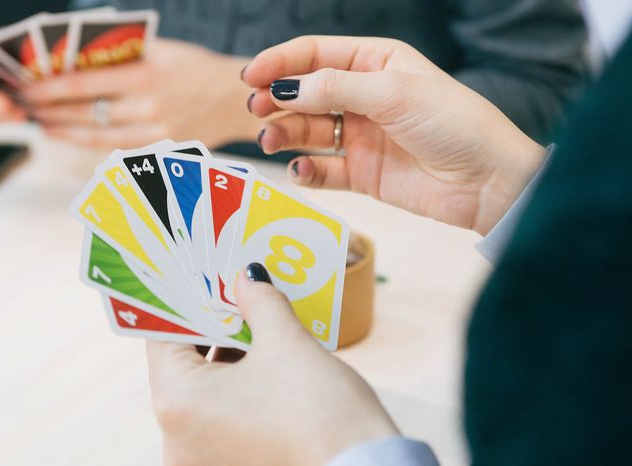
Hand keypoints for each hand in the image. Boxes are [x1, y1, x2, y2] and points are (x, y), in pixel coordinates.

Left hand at [22, 38, 259, 149]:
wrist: (235, 100)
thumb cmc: (194, 68)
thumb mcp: (161, 52)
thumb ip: (122, 55)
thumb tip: (74, 59)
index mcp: (147, 74)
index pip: (85, 82)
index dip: (50, 86)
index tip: (25, 84)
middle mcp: (149, 107)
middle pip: (85, 111)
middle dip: (49, 108)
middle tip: (24, 104)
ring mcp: (155, 133)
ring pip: (96, 135)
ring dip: (62, 128)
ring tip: (40, 122)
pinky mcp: (160, 151)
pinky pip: (114, 149)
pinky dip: (87, 142)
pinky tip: (67, 135)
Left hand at [147, 264, 396, 465]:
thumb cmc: (321, 412)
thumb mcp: (287, 344)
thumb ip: (259, 302)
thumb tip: (247, 278)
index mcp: (176, 403)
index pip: (163, 337)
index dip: (186, 302)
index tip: (203, 277)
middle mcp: (177, 439)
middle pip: (184, 364)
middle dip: (212, 325)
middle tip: (234, 291)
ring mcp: (202, 458)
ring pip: (205, 390)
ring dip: (228, 354)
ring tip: (256, 319)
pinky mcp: (229, 465)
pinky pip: (222, 415)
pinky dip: (239, 385)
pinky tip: (266, 357)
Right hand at [243, 36, 546, 235]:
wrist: (488, 182)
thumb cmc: (455, 124)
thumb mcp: (393, 92)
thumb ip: (334, 88)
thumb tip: (284, 87)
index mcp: (376, 63)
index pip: (317, 54)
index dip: (281, 62)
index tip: (251, 76)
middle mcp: (365, 96)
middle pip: (306, 93)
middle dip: (277, 99)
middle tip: (257, 111)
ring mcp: (362, 136)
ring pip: (308, 131)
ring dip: (285, 134)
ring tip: (270, 142)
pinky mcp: (363, 173)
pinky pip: (323, 169)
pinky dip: (306, 170)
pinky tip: (300, 170)